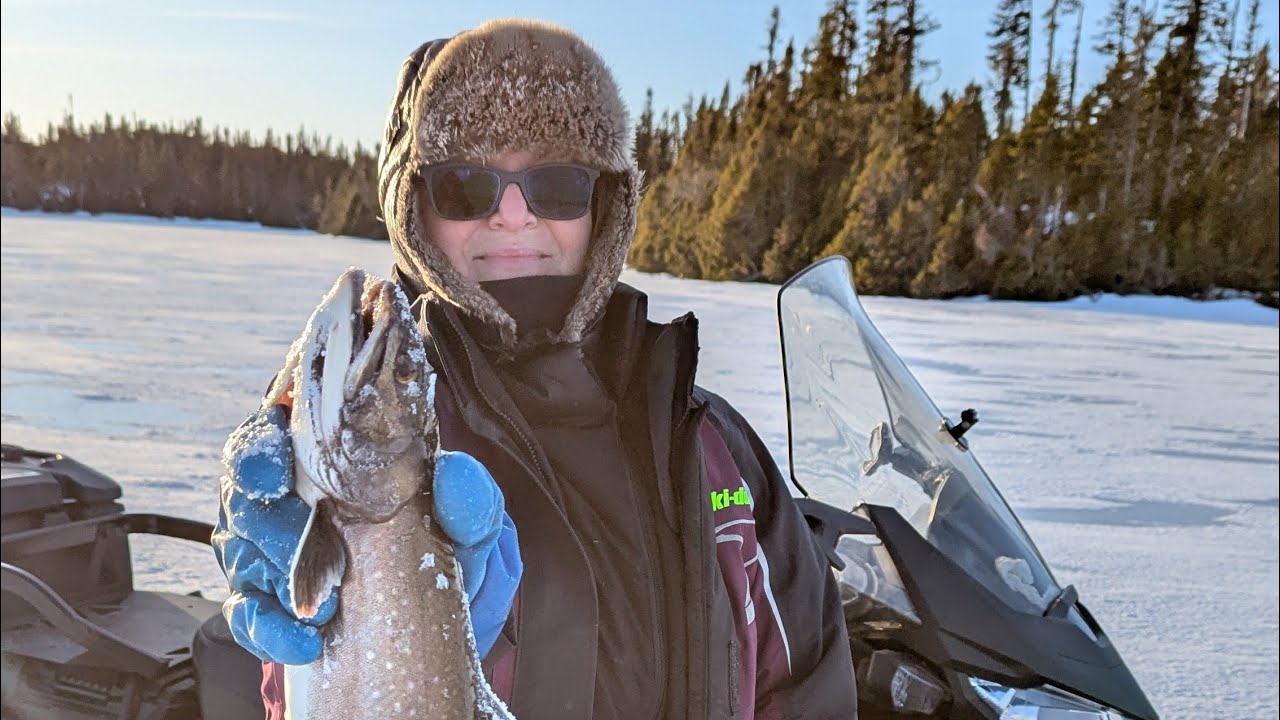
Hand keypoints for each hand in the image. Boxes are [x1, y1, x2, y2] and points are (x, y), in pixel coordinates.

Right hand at [211, 408, 522, 663]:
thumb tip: (455, 473)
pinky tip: (305, 637)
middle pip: (245, 483)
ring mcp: (270, 546)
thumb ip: (469, 497)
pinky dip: (270, 626)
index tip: (276, 466)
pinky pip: (245, 612)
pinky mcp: (265, 602)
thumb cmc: (448, 552)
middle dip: (269, 513)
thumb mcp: (471, 525)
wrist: (439, 626)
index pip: (280, 421)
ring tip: (324, 603)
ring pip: (239, 544)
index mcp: (334, 452)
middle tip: (305, 534)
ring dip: (276, 573)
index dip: (265, 436)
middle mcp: (291, 491)